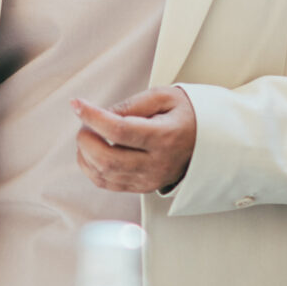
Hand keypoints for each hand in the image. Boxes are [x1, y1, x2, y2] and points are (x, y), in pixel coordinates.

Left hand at [72, 88, 196, 193]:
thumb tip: (101, 114)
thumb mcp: (165, 97)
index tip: (77, 104)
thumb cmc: (187, 116)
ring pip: (103, 175)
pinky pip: (107, 184)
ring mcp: (149, 179)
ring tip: (89, 134)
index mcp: (165, 137)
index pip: (120, 131)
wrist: (209, 142)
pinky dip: (91, 167)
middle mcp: (157, 163)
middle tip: (85, 122)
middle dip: (85, 139)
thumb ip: (132, 104)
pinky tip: (92, 151)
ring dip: (85, 153)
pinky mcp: (143, 187)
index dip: (93, 117)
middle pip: (107, 159)